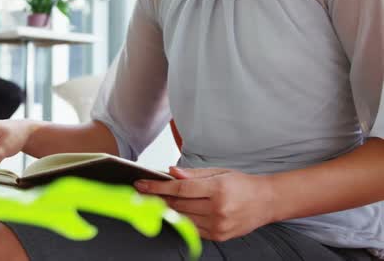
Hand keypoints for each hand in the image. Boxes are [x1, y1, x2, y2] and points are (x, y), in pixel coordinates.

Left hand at [134, 167, 274, 240]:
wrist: (267, 202)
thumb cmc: (241, 184)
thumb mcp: (219, 172)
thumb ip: (193, 174)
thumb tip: (170, 172)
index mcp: (217, 189)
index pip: (180, 188)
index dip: (157, 186)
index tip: (141, 184)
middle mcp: (218, 209)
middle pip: (178, 204)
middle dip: (158, 198)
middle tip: (143, 192)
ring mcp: (219, 225)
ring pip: (182, 218)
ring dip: (167, 209)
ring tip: (157, 200)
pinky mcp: (219, 236)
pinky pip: (192, 228)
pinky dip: (182, 220)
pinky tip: (175, 212)